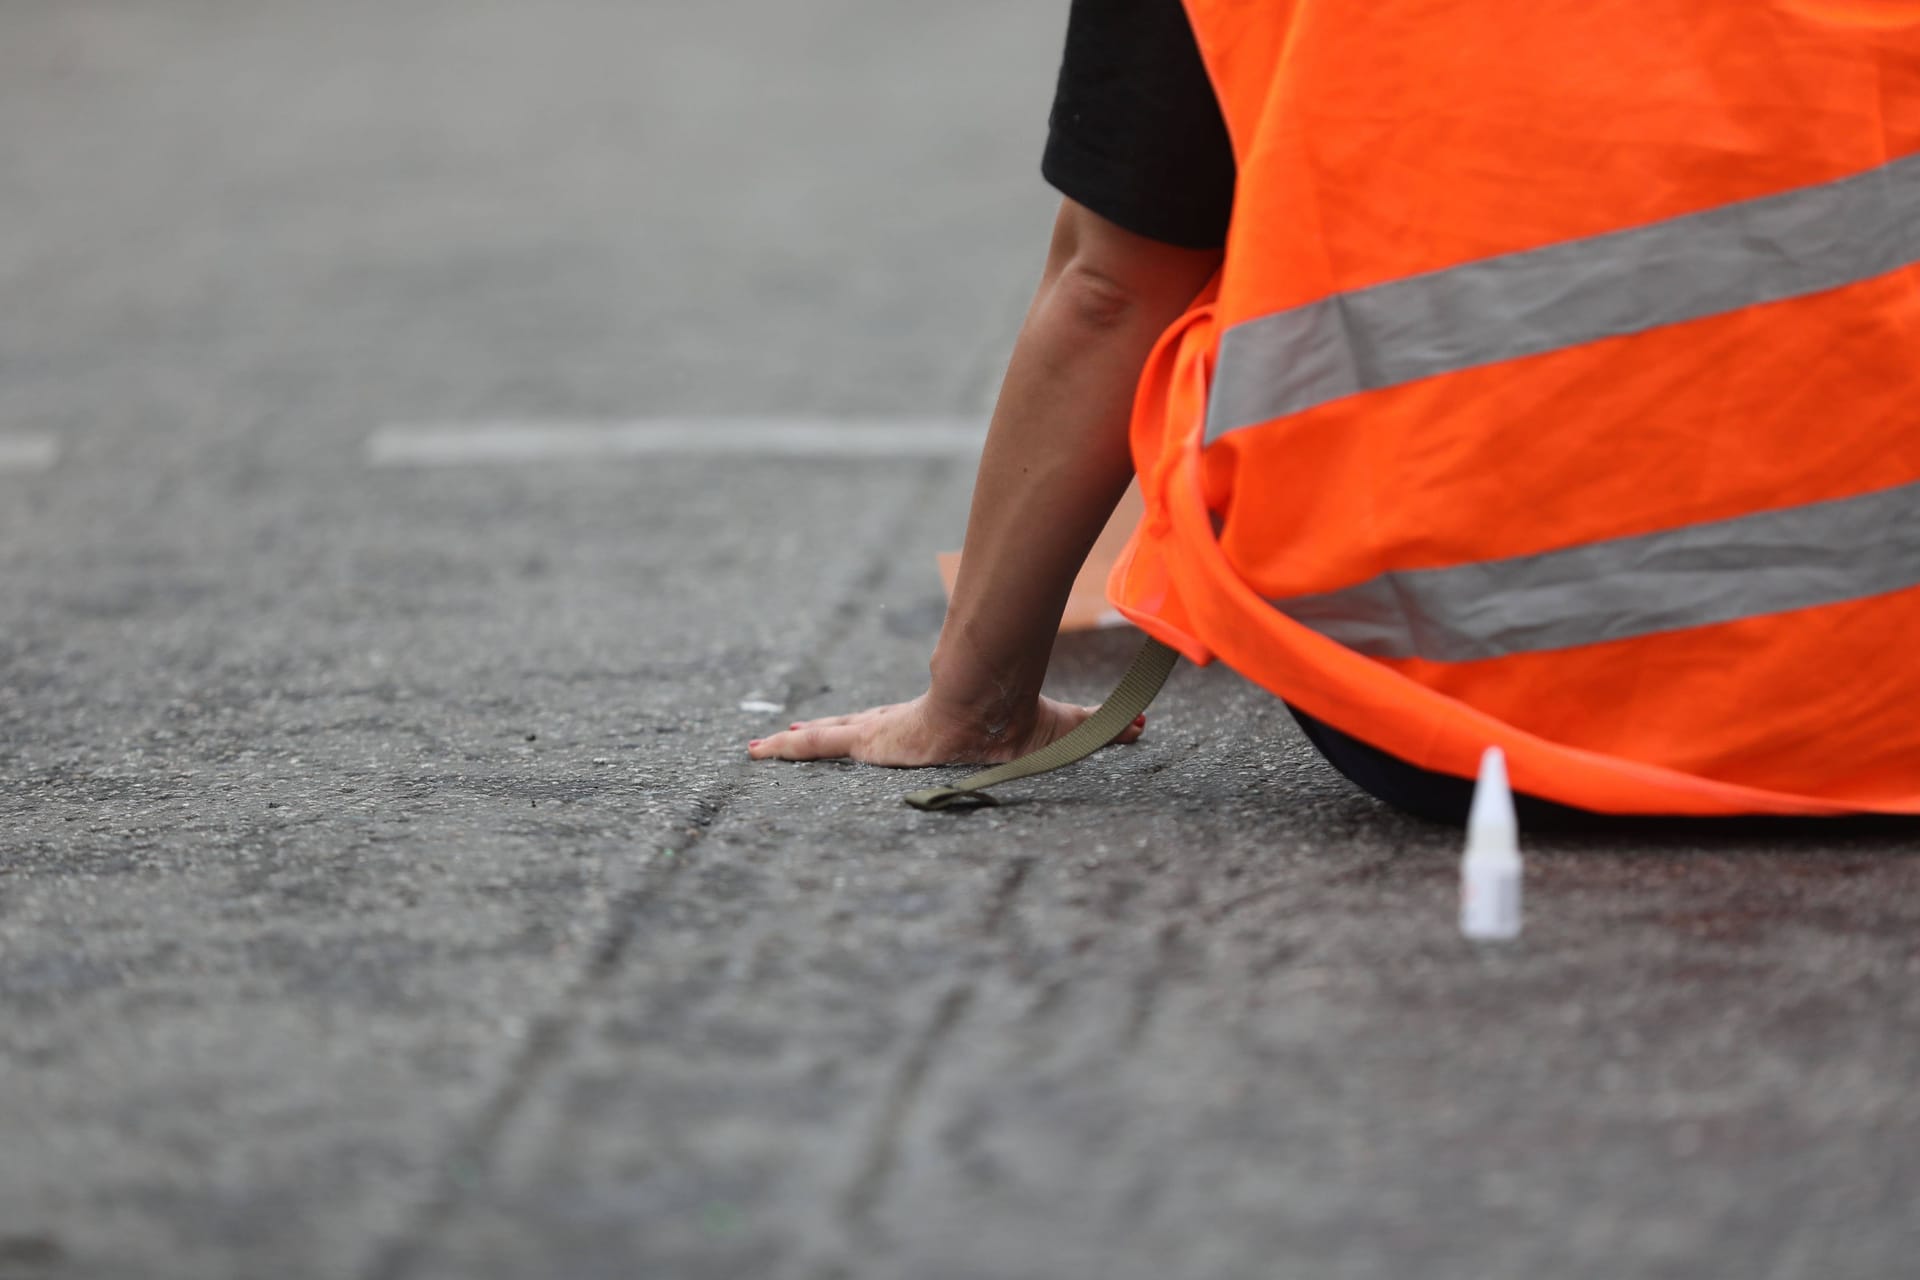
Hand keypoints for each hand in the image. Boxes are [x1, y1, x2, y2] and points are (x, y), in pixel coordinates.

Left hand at [746, 692, 1144, 766]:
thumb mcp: (1053, 732)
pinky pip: (820, 743)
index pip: (896, 725)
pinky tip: (755, 752)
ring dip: (793, 743)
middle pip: (851, 728)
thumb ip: (1094, 730)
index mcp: (931, 726)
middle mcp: (897, 726)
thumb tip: (1148, 727)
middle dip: (822, 734)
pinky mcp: (867, 737)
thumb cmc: (1016, 718)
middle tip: (784, 737)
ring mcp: (879, 732)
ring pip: (826, 736)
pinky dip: (788, 748)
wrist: (990, 704)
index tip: (860, 729)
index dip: (874, 727)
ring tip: (754, 749)